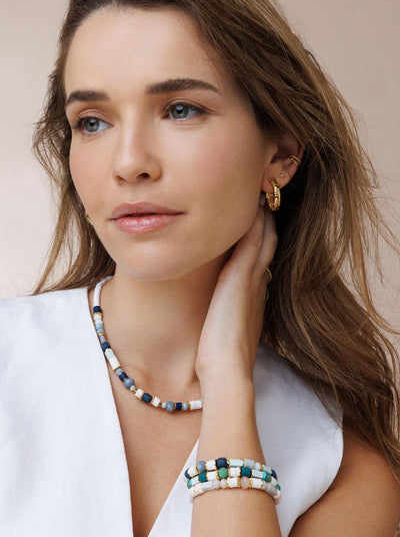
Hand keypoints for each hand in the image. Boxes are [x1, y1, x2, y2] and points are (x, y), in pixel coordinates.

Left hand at [194, 202, 277, 386]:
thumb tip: (222, 310)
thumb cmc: (221, 359)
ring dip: (262, 217)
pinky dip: (253, 223)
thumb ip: (228, 316)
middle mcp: (258, 285)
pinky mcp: (240, 278)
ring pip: (263, 239)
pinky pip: (251, 241)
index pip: (261, 261)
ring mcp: (252, 280)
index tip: (258, 223)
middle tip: (263, 200)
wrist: (227, 372)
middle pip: (267, 245)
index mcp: (254, 297)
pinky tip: (251, 206)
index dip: (262, 240)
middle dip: (265, 223)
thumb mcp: (228, 332)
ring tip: (259, 196)